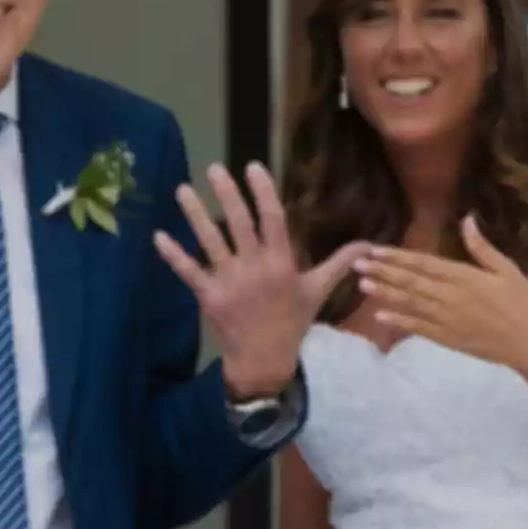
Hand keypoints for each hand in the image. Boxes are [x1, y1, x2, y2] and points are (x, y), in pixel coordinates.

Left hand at [153, 161, 368, 398]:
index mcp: (282, 263)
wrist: (266, 362)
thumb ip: (339, 263)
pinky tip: (158, 235)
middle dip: (227, 194)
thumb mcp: (318, 291)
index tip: (252, 166)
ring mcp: (230, 283)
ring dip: (195, 215)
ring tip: (181, 189)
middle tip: (214, 168)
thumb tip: (369, 243)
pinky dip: (173, 254)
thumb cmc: (292, 322)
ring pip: (210, 242)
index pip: (273, 219)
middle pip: (239, 224)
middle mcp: (255, 268)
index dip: (263, 192)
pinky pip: (189, 272)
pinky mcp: (209, 297)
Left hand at [355, 215, 527, 372]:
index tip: (376, 249)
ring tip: (363, 284)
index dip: (398, 256)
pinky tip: (379, 316)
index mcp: (464, 276)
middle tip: (358, 264)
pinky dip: (399, 321)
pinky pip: (419, 328)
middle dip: (383, 271)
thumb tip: (467, 219)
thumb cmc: (522, 303)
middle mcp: (451, 296)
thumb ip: (482, 247)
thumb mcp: (507, 269)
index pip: (424, 263)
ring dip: (386, 293)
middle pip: (411, 281)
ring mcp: (447, 319)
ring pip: (410, 303)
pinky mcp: (447, 339)